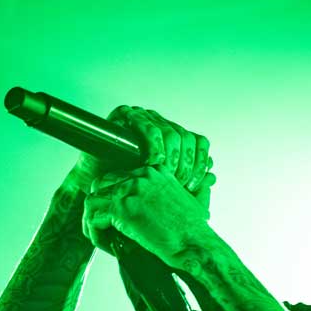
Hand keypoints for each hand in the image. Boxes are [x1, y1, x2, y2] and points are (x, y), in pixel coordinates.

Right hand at [59, 104, 214, 222]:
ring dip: (172, 158)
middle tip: (178, 185)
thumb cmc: (131, 194)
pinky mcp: (126, 116)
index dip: (199, 164)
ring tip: (164, 177)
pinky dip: (154, 148)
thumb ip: (189, 186)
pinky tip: (151, 164)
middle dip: (185, 165)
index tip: (191, 186)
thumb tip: (213, 175)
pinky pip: (148, 127)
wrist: (97, 191)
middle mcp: (161, 125)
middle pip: (187, 138)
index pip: (199, 143)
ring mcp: (145, 119)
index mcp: (174, 139)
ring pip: (172, 132)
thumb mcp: (166, 193)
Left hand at [78, 107, 218, 269]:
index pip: (121, 177)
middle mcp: (141, 176)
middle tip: (107, 229)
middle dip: (101, 208)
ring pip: (93, 200)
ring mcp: (129, 190)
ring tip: (105, 240)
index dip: (116, 200)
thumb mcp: (189, 203)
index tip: (121, 220)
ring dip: (95, 222)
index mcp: (155, 172)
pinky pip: (93, 218)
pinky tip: (108, 247)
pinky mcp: (121, 209)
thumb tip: (160, 204)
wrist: (197, 245)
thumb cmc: (196, 232)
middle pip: (103, 184)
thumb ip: (174, 195)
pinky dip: (96, 234)